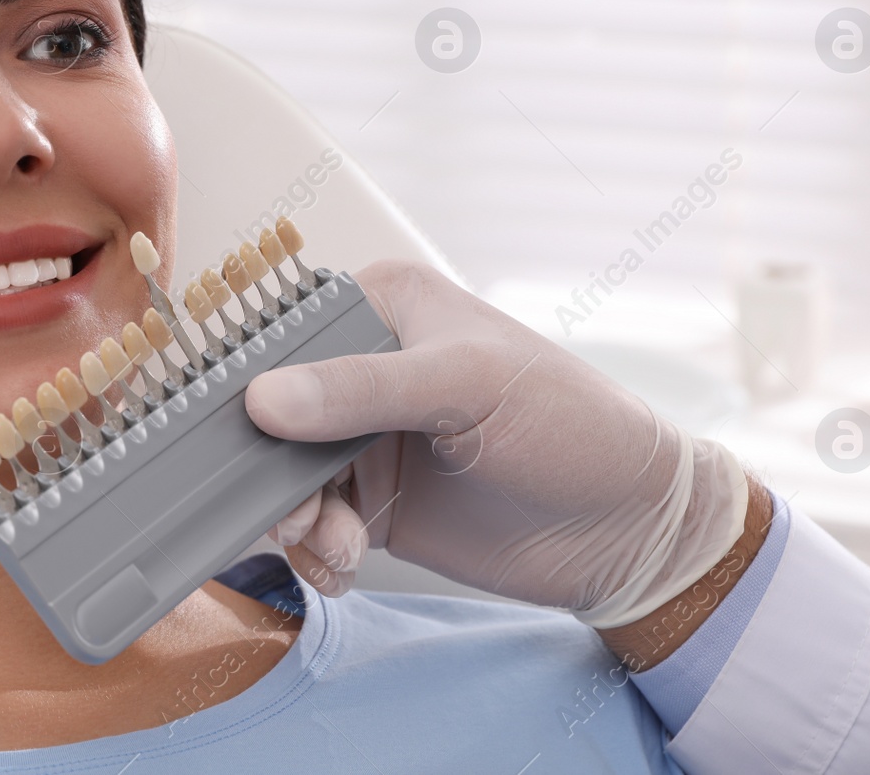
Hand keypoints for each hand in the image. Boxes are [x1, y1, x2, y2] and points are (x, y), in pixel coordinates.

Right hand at [244, 260, 749, 627]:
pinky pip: (310, 526)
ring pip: (283, 478)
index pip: (286, 334)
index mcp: (383, 307)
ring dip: (297, 519)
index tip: (242, 434)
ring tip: (338, 542)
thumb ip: (363, 389)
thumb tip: (263, 398)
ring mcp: (365, 439)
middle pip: (273, 415)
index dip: (253, 385)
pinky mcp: (372, 503)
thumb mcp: (467, 385)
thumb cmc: (572, 424)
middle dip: (273, 470)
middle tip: (298, 510)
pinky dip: (315, 552)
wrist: (627, 530)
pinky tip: (344, 562)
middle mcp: (364, 369)